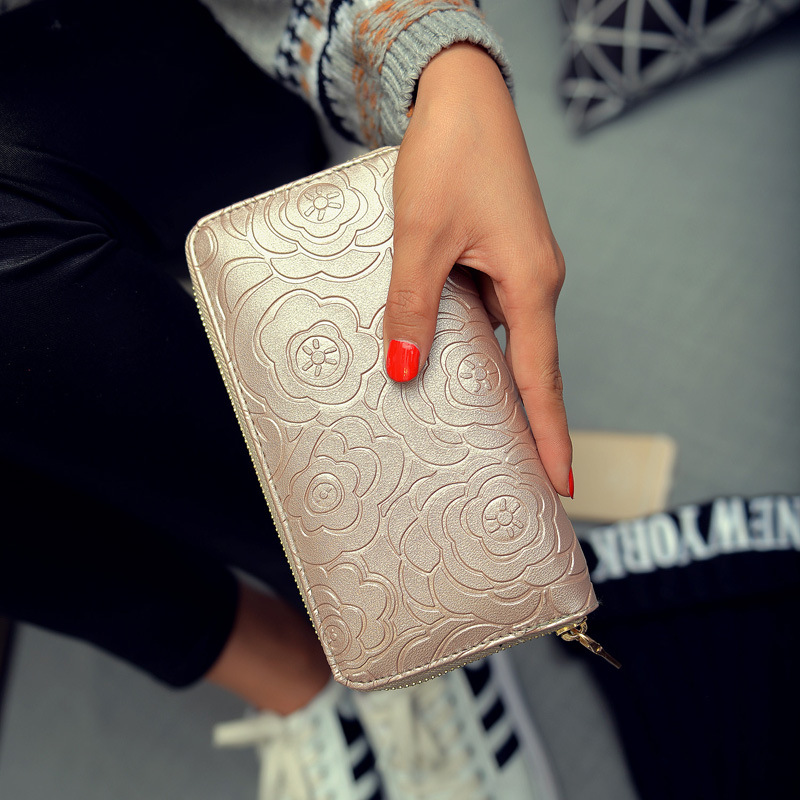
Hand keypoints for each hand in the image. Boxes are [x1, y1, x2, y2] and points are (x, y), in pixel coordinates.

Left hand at [384, 43, 571, 496]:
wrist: (461, 95)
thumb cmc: (451, 154)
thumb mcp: (421, 237)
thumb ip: (412, 305)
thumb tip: (404, 368)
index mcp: (531, 282)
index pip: (542, 377)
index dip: (549, 433)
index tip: (561, 482)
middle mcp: (532, 281)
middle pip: (532, 366)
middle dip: (527, 420)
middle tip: (520, 474)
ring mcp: (516, 267)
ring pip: (504, 339)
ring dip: (493, 380)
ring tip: (477, 431)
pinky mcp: (496, 254)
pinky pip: (487, 311)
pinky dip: (470, 341)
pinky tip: (444, 358)